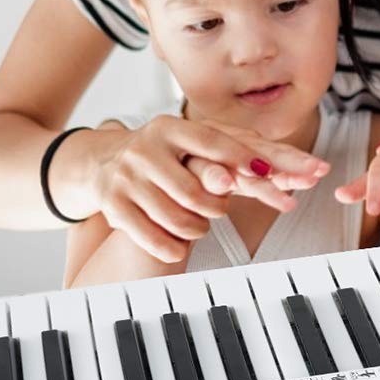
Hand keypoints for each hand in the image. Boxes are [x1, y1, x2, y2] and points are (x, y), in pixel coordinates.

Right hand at [55, 115, 328, 261]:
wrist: (103, 162)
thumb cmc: (166, 156)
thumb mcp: (196, 148)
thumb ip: (234, 156)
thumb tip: (275, 169)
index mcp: (175, 129)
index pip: (217, 143)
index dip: (246, 159)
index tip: (276, 174)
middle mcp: (151, 147)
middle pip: (198, 186)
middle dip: (218, 205)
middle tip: (225, 209)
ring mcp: (131, 175)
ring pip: (178, 214)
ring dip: (197, 227)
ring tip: (200, 225)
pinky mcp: (113, 204)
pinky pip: (149, 234)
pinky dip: (170, 245)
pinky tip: (179, 250)